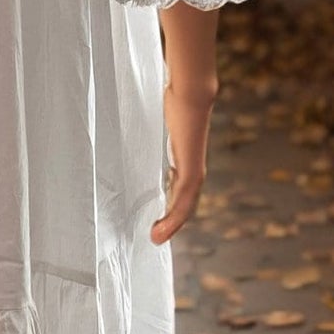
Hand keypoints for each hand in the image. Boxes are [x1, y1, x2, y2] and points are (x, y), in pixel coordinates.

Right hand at [149, 71, 216, 247]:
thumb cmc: (176, 103)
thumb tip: (139, 118)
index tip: (155, 219)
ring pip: (184, 208)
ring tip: (155, 238)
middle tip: (154, 236)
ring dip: (171, 226)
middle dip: (170, 222)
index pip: (179, 191)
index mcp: (185, 160)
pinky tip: (160, 229)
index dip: (169, 207)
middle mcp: (193, 170)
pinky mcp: (191, 172)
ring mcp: (194, 172)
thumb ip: (155, 129)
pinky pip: (183, 202)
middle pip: (184, 205)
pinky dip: (173, 219)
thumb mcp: (162, 122)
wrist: (192, 95)